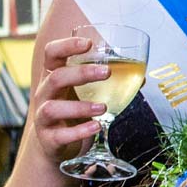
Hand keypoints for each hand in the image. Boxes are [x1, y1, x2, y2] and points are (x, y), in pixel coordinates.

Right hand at [31, 36, 109, 163]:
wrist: (53, 144)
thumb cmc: (71, 109)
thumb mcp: (84, 91)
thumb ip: (108, 81)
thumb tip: (142, 77)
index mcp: (54, 76)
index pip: (51, 54)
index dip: (66, 46)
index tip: (88, 43)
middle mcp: (45, 94)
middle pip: (56, 78)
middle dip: (81, 73)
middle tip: (107, 72)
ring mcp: (43, 117)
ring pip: (53, 108)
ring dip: (80, 107)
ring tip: (103, 107)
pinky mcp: (48, 139)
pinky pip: (60, 135)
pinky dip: (79, 131)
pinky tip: (96, 127)